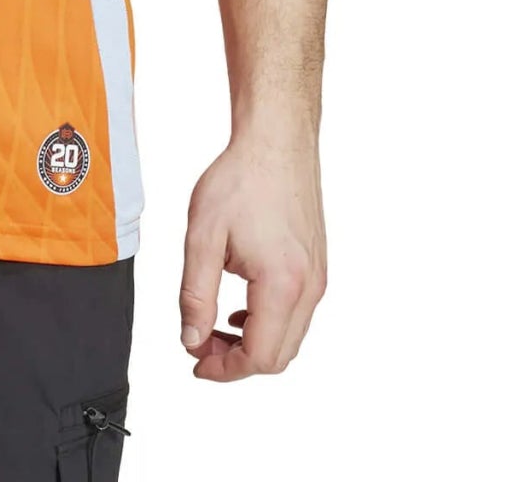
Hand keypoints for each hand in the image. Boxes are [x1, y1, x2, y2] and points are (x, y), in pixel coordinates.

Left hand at [179, 135, 326, 379]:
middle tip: (200, 343)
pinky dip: (269, 323)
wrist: (276, 142)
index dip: (224, 368)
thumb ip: (195, 295)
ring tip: (215, 325)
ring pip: (290, 338)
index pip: (258, 356)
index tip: (196, 360)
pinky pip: (297, 314)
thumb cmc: (242, 179)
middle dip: (237, 361)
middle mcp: (310, 288)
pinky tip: (242, 307)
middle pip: (278, 356)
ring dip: (254, 343)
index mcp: (282, 284)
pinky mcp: (317, 267)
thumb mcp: (203, 237)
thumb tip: (191, 338)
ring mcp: (318, 278)